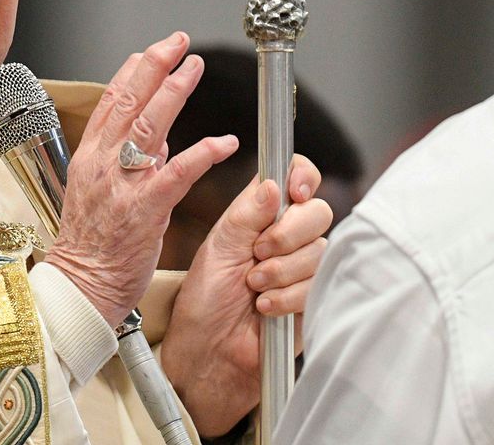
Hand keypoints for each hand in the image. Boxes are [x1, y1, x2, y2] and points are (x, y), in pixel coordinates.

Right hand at [44, 32, 238, 327]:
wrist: (82, 286)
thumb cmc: (93, 244)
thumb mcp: (100, 192)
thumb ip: (128, 161)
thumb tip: (156, 137)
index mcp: (90, 157)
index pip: (110, 102)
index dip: (132, 72)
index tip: (151, 51)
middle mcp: (102, 163)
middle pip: (127, 102)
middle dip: (154, 66)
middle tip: (177, 41)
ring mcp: (122, 185)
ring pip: (148, 126)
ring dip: (174, 93)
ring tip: (194, 68)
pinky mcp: (145, 210)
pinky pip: (177, 173)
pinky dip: (202, 153)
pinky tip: (225, 141)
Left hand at [160, 156, 331, 436]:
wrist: (211, 351)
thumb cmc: (207, 296)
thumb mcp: (219, 247)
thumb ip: (246, 214)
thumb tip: (273, 184)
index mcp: (261, 212)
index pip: (295, 176)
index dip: (302, 176)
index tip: (294, 191)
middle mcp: (287, 234)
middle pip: (317, 211)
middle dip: (287, 233)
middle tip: (258, 252)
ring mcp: (303, 266)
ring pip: (320, 250)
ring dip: (282, 270)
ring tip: (253, 286)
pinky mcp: (315, 298)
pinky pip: (319, 285)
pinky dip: (288, 296)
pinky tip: (265, 306)